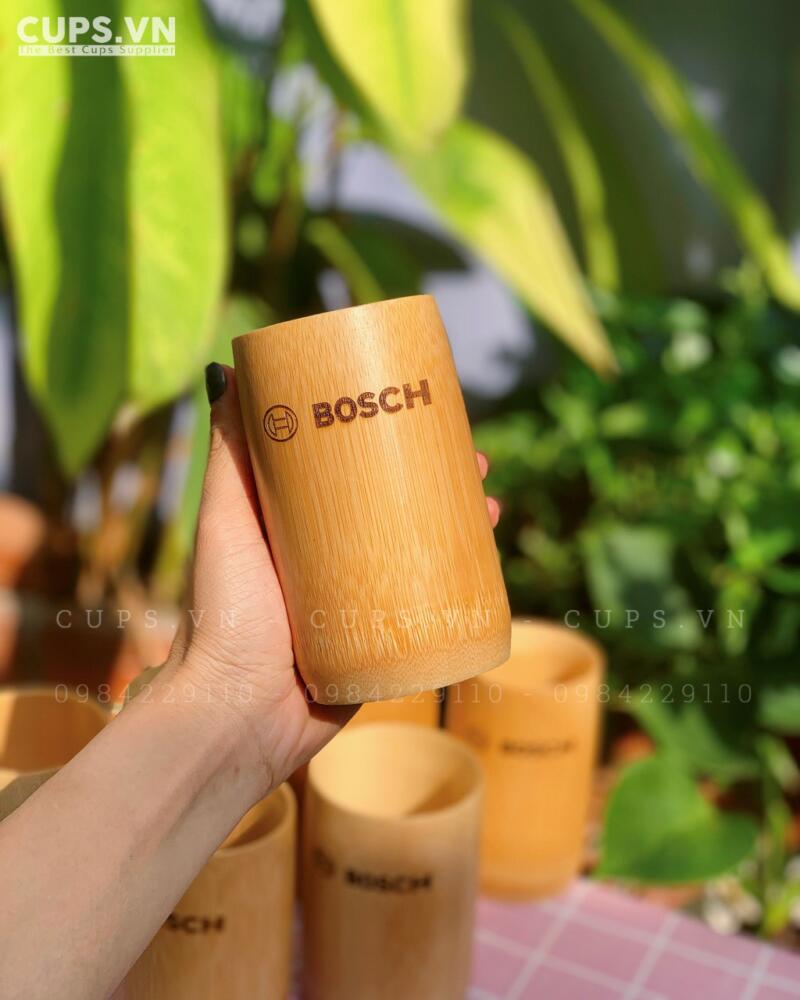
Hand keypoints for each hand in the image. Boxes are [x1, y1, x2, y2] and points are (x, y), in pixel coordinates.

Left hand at [150, 363, 499, 797]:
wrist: (235, 717)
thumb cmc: (222, 616)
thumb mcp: (224, 520)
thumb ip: (229, 455)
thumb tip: (230, 371)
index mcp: (301, 531)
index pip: (359, 475)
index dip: (397, 445)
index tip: (428, 418)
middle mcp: (335, 564)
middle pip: (402, 511)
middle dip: (444, 485)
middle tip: (477, 464)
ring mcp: (363, 606)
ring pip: (426, 557)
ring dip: (465, 530)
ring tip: (491, 506)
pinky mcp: (384, 648)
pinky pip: (433, 612)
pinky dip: (466, 588)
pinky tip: (490, 569)